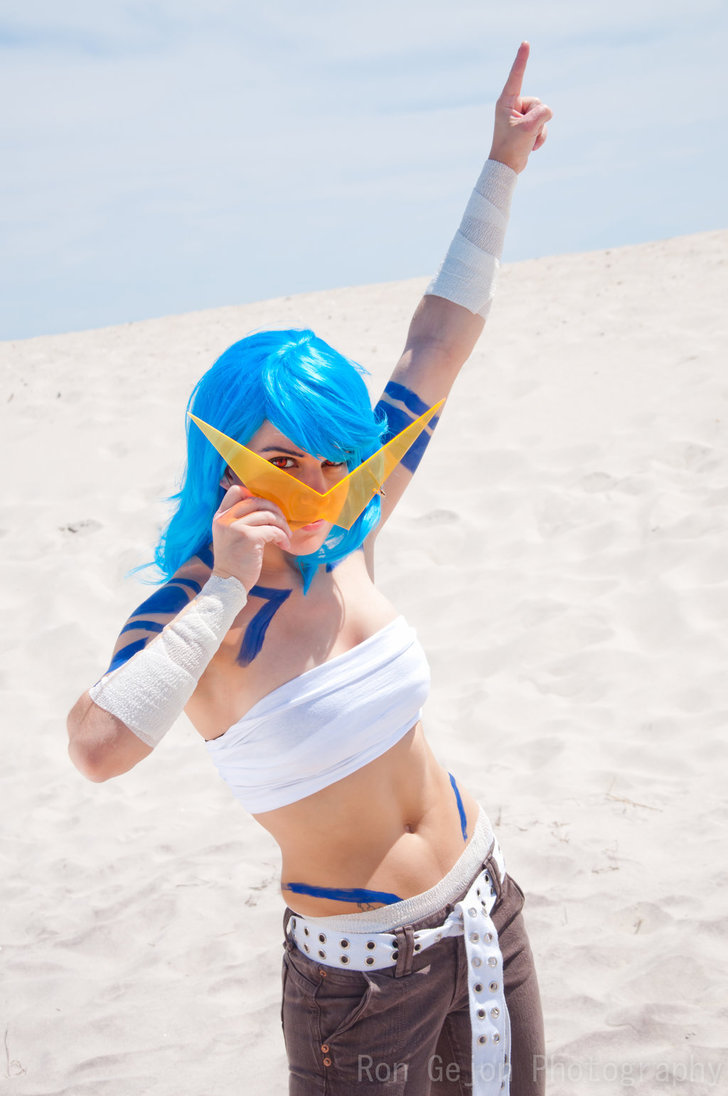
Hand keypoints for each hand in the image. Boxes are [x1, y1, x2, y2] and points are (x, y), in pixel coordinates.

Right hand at [211, 484, 291, 589]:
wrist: (228, 583)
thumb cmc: (234, 561)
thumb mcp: (228, 535)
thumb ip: (238, 520)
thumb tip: (264, 508)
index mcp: (220, 516)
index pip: (236, 491)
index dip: (254, 495)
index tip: (265, 509)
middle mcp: (226, 519)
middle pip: (257, 500)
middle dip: (274, 510)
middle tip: (282, 523)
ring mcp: (236, 527)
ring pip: (268, 515)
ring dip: (282, 525)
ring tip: (285, 536)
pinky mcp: (249, 537)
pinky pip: (273, 530)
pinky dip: (282, 536)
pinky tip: (284, 544)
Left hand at [489, 42, 551, 174]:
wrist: (506, 168)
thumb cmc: (511, 148)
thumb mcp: (528, 129)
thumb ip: (542, 114)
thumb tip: (547, 111)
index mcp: (506, 102)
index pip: (516, 76)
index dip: (522, 60)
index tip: (525, 43)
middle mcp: (512, 105)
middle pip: (538, 102)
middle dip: (537, 119)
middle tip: (524, 134)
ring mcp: (520, 115)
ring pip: (542, 114)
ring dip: (539, 130)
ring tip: (527, 141)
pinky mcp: (526, 124)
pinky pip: (542, 124)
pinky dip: (540, 136)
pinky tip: (531, 146)